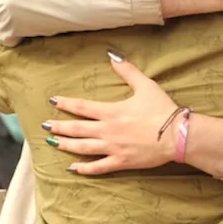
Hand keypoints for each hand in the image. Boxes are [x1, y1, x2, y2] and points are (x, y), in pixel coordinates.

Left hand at [44, 52, 177, 175]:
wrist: (177, 135)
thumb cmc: (162, 109)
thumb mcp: (146, 85)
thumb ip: (127, 71)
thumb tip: (112, 55)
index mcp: (111, 112)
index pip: (82, 107)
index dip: (66, 104)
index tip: (53, 102)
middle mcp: (107, 130)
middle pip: (77, 129)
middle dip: (59, 127)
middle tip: (45, 127)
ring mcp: (113, 148)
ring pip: (82, 148)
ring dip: (66, 145)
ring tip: (53, 143)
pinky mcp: (121, 161)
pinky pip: (98, 167)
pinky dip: (84, 168)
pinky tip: (73, 168)